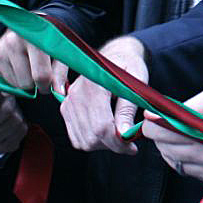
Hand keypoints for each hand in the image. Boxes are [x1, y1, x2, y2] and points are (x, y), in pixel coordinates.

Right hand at [0, 28, 68, 93]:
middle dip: (35, 84)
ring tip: (30, 67)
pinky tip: (20, 67)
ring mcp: (0, 49)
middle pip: (26, 83)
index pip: (41, 75)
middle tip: (40, 73)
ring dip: (24, 82)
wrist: (32, 26)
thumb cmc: (49, 41)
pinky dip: (14, 79)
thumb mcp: (61, 53)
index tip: (50, 85)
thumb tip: (60, 94)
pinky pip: (4, 82)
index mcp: (35, 38)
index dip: (47, 86)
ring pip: (14, 85)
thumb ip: (60, 73)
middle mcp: (14, 42)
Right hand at [0, 83, 26, 153]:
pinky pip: (22, 132)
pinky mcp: (1, 147)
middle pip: (7, 111)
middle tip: (8, 100)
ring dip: (18, 113)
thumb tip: (5, 80)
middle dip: (11, 102)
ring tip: (10, 111)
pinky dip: (22, 124)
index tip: (0, 90)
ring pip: (16, 121)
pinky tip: (12, 121)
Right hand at [60, 35, 147, 153]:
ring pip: (82, 140)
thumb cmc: (129, 66)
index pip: (102, 127)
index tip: (132, 148)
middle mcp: (76, 95)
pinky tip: (107, 133)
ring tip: (118, 137)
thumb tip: (123, 135)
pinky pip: (76, 137)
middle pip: (91, 137)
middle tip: (129, 144)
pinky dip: (92, 141)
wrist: (116, 54)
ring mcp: (68, 102)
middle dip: (112, 146)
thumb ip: (128, 109)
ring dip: (102, 145)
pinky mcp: (66, 108)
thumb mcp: (136, 84)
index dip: (118, 143)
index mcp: (94, 86)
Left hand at [141, 83, 202, 183]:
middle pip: (168, 149)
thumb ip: (189, 105)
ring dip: (171, 148)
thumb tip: (158, 112)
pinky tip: (197, 146)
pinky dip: (185, 158)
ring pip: (175, 162)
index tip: (149, 118)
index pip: (168, 132)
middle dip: (160, 136)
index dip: (153, 125)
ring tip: (181, 134)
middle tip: (163, 124)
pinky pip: (188, 170)